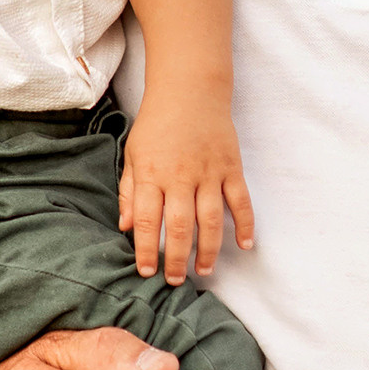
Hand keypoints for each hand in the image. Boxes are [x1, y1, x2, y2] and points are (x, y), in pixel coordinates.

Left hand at [120, 88, 254, 282]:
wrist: (190, 89)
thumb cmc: (157, 123)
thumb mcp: (133, 153)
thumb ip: (129, 190)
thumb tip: (124, 226)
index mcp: (152, 173)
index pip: (146, 220)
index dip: (145, 249)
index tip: (146, 271)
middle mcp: (180, 176)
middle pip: (179, 226)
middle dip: (176, 258)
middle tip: (174, 280)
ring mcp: (209, 172)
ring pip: (210, 220)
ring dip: (208, 250)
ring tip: (204, 271)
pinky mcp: (231, 167)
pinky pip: (240, 201)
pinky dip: (245, 224)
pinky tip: (245, 245)